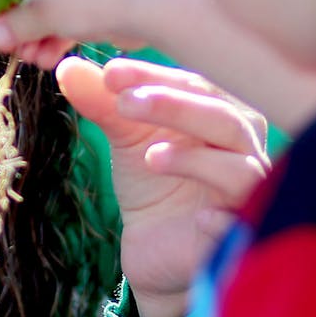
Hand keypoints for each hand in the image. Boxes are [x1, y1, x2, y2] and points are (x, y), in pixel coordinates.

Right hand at [0, 0, 182, 69]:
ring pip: (47, 2)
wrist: (150, 7)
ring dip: (35, 33)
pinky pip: (67, 8)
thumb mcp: (46, 14)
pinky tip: (49, 58)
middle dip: (16, 24)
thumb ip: (14, 25)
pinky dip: (57, 31)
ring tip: (31, 60)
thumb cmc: (92, 1)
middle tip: (8, 50)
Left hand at [57, 55, 269, 316]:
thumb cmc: (153, 182)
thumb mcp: (125, 139)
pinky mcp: (238, 234)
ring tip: (149, 155)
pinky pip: (241, 223)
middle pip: (220, 116)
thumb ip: (103, 103)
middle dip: (172, 105)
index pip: (193, 84)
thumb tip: (68, 68)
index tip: (110, 74)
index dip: (152, 77)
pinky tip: (201, 216)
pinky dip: (223, 218)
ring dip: (193, 158)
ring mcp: (247, 191)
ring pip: (239, 165)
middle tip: (123, 102)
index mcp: (221, 110)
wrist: (154, 248)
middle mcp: (244, 146)